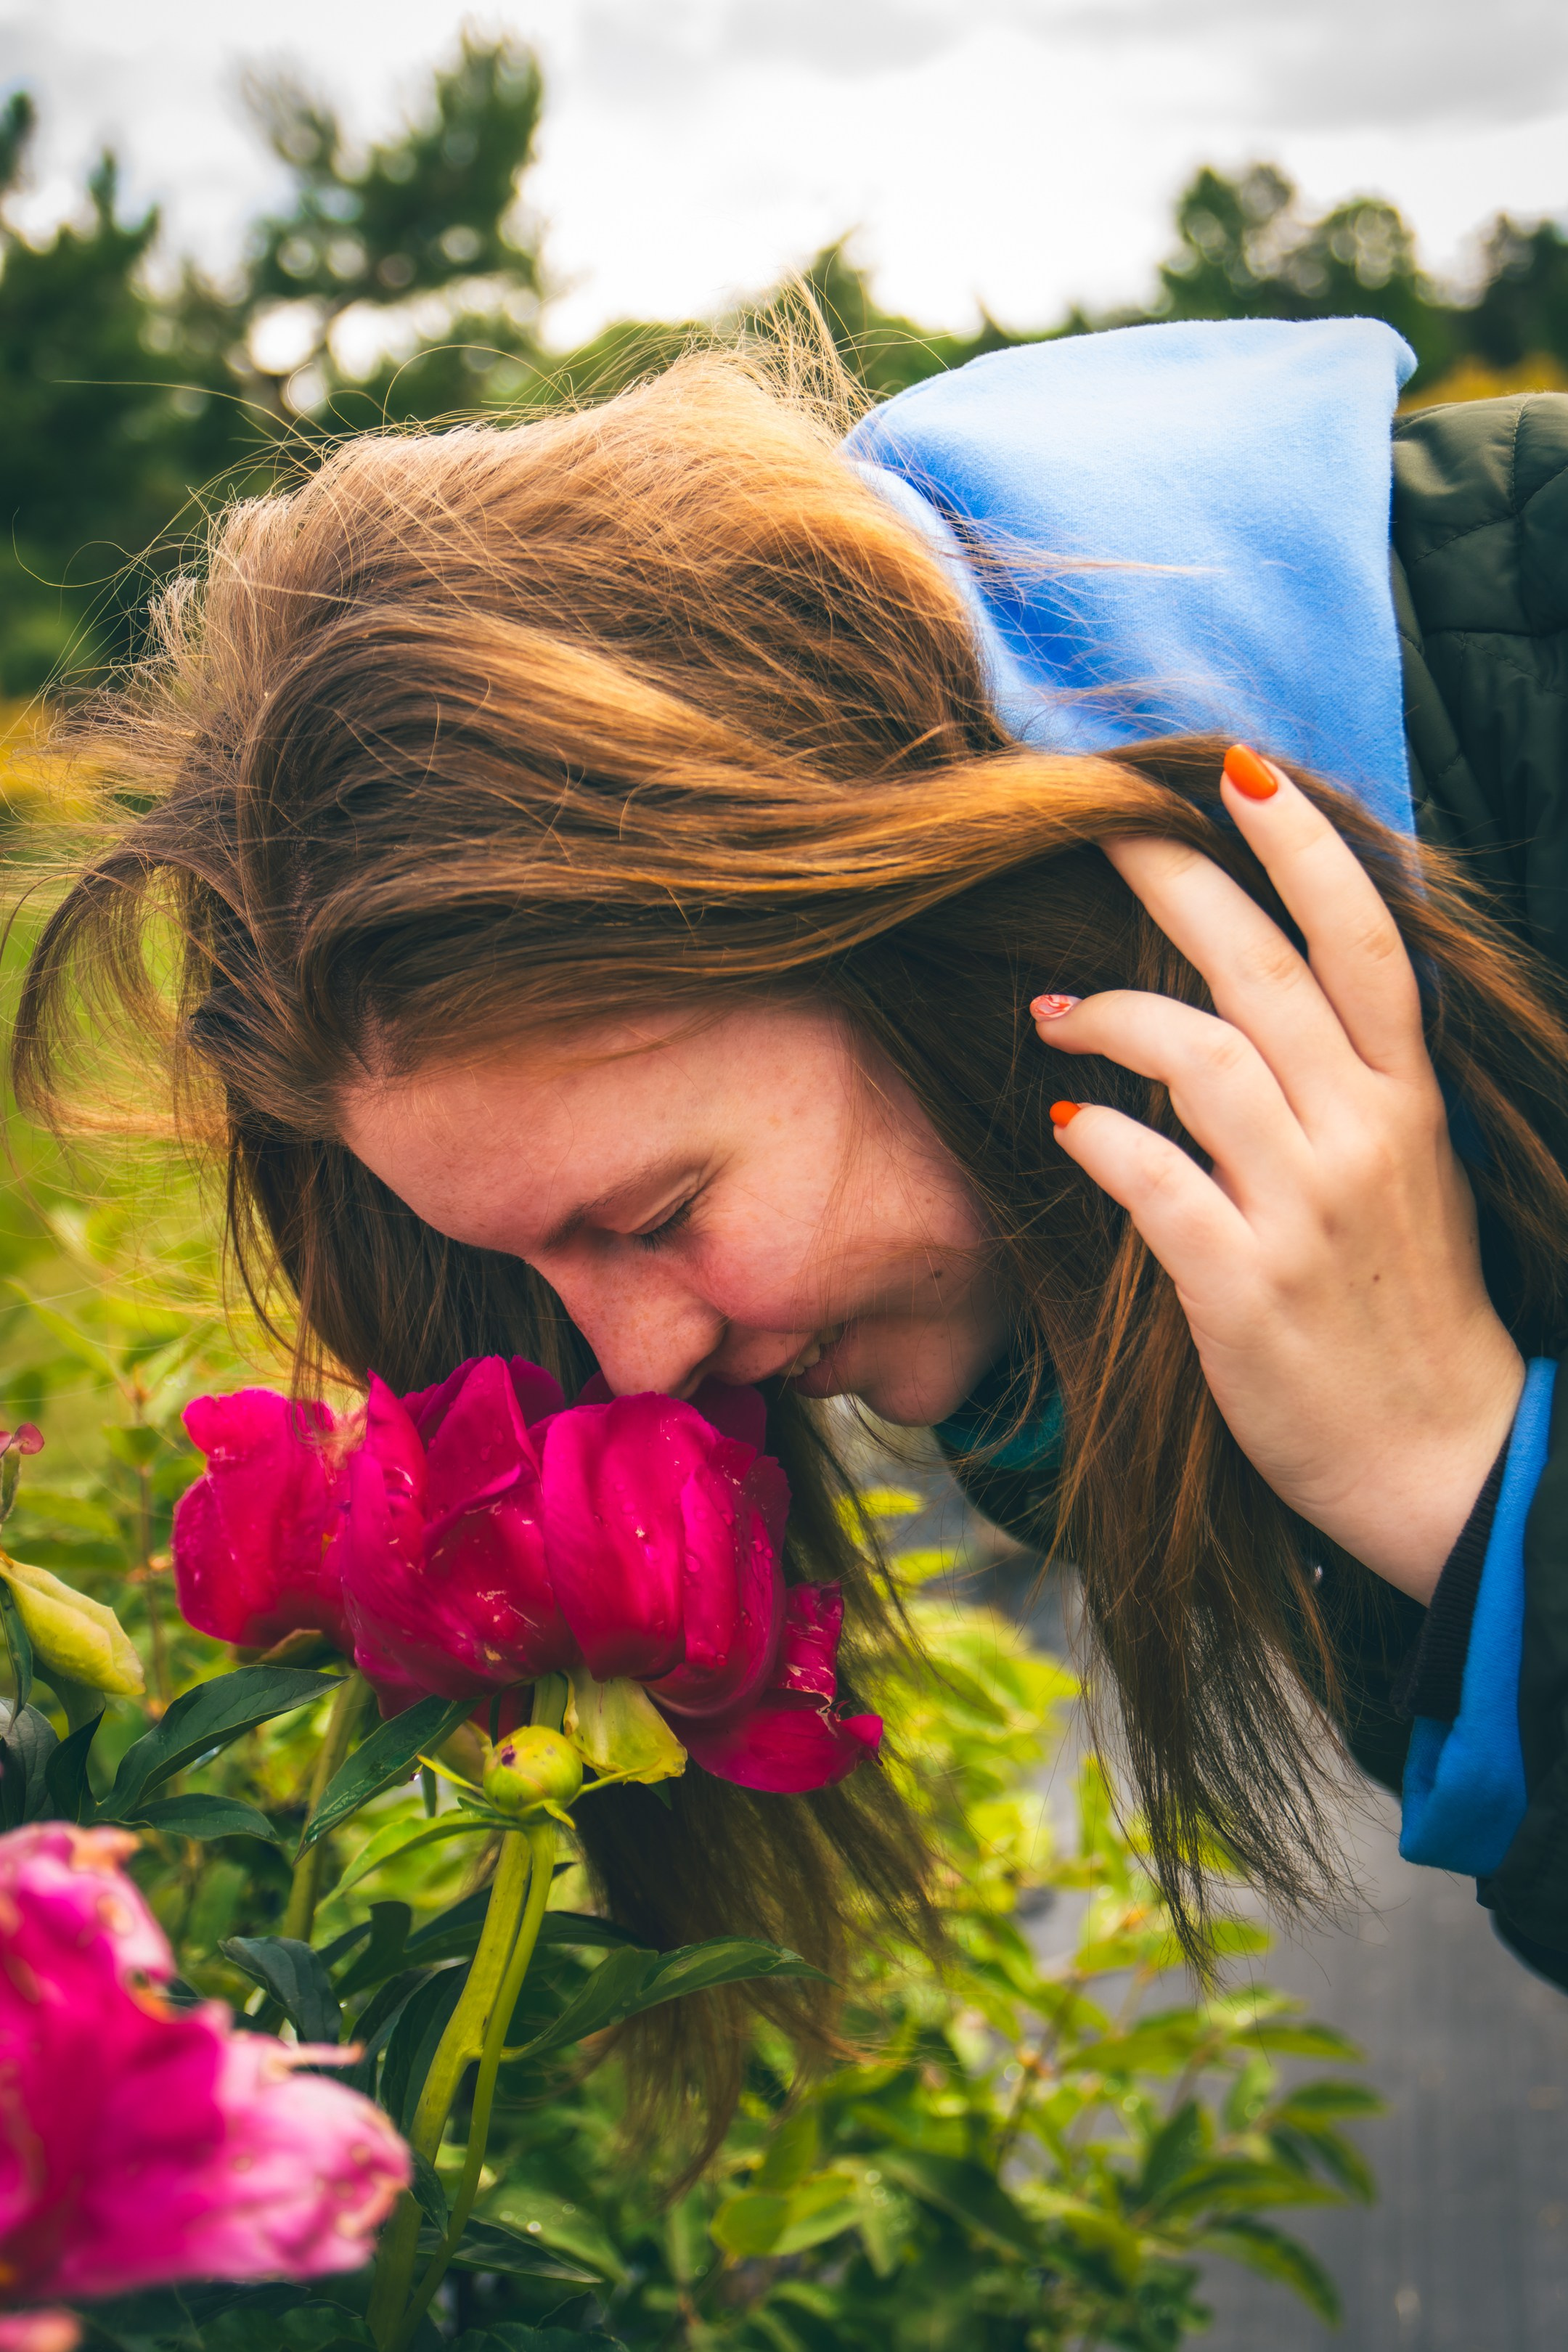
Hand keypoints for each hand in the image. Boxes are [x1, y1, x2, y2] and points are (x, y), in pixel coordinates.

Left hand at [1033, 748, 1523, 1601]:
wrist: (1444, 1458)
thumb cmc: (1407, 1309)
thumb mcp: (1411, 1177)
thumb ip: (1353, 1087)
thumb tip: (1269, 1003)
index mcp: (1406, 1101)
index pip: (1364, 941)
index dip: (1304, 845)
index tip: (1239, 773)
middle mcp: (1364, 1136)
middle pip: (1265, 971)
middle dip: (1177, 882)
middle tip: (1099, 830)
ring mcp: (1307, 1208)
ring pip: (1200, 1059)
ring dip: (1109, 1014)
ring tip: (1050, 1009)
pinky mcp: (1244, 1285)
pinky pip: (1150, 1179)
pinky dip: (1097, 1135)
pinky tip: (1064, 1120)